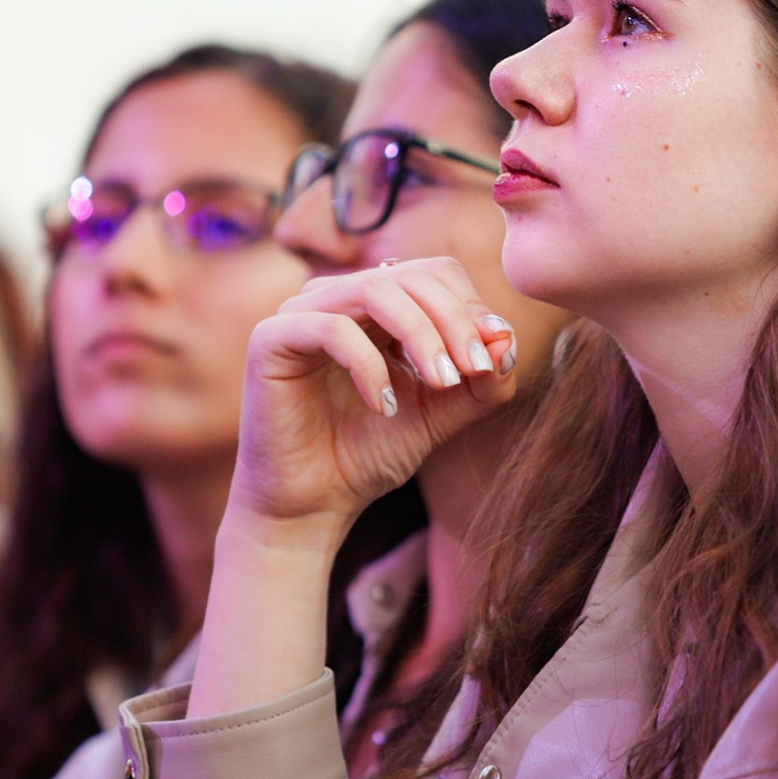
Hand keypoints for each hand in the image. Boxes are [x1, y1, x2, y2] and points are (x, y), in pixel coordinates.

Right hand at [227, 256, 518, 536]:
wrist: (312, 504)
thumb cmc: (370, 453)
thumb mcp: (441, 415)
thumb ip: (481, 381)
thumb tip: (506, 340)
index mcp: (377, 304)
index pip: (435, 274)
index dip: (472, 309)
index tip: (495, 360)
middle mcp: (338, 296)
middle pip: (412, 275)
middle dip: (455, 321)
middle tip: (477, 371)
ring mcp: (301, 312)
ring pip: (376, 289)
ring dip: (422, 336)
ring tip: (443, 384)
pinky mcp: (271, 338)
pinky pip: (332, 328)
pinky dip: (370, 366)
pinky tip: (385, 408)